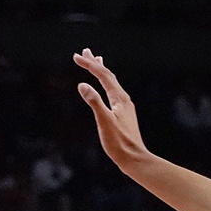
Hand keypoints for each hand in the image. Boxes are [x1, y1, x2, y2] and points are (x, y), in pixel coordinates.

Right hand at [74, 48, 148, 170]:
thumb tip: (82, 85)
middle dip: (95, 63)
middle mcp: (123, 99)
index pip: (103, 75)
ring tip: (95, 62)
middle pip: (108, 76)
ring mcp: (124, 106)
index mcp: (119, 98)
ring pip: (111, 83)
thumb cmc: (118, 143)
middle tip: (84, 52)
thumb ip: (94, 102)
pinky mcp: (123, 113)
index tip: (76, 57)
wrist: (134, 158)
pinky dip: (106, 84)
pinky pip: (112, 92)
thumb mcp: (104, 121)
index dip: (89, 64)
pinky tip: (105, 88)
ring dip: (101, 72)